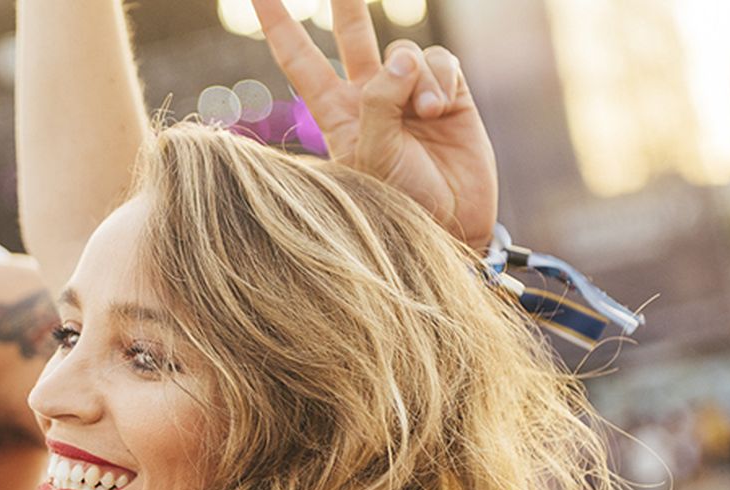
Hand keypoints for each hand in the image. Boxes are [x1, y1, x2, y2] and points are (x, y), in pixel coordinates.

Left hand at [251, 0, 498, 249]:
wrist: (449, 228)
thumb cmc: (399, 204)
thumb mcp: (372, 157)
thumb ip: (379, 104)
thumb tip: (400, 58)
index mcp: (336, 112)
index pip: (300, 59)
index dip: (280, 25)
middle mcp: (370, 97)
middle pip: (352, 34)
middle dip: (347, 2)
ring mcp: (410, 93)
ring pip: (406, 51)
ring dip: (416, 76)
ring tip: (425, 114)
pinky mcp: (450, 94)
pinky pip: (440, 60)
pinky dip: (441, 78)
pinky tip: (441, 110)